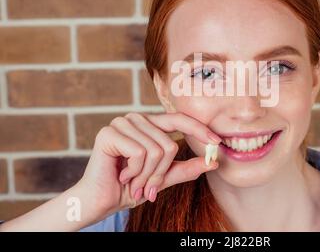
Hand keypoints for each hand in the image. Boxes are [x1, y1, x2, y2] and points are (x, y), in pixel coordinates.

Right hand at [78, 112, 221, 220]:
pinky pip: (140, 153)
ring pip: (156, 150)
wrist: (101, 201)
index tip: (217, 142)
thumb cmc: (130, 187)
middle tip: (147, 188)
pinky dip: (135, 172)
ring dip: (146, 176)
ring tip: (132, 182)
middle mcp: (136, 119)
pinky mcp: (109, 132)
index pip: (180, 119)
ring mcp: (122, 123)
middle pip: (169, 144)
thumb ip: (187, 168)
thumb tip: (213, 161)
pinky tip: (122, 175)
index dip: (200, 129)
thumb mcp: (163, 178)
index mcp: (149, 124)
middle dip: (160, 173)